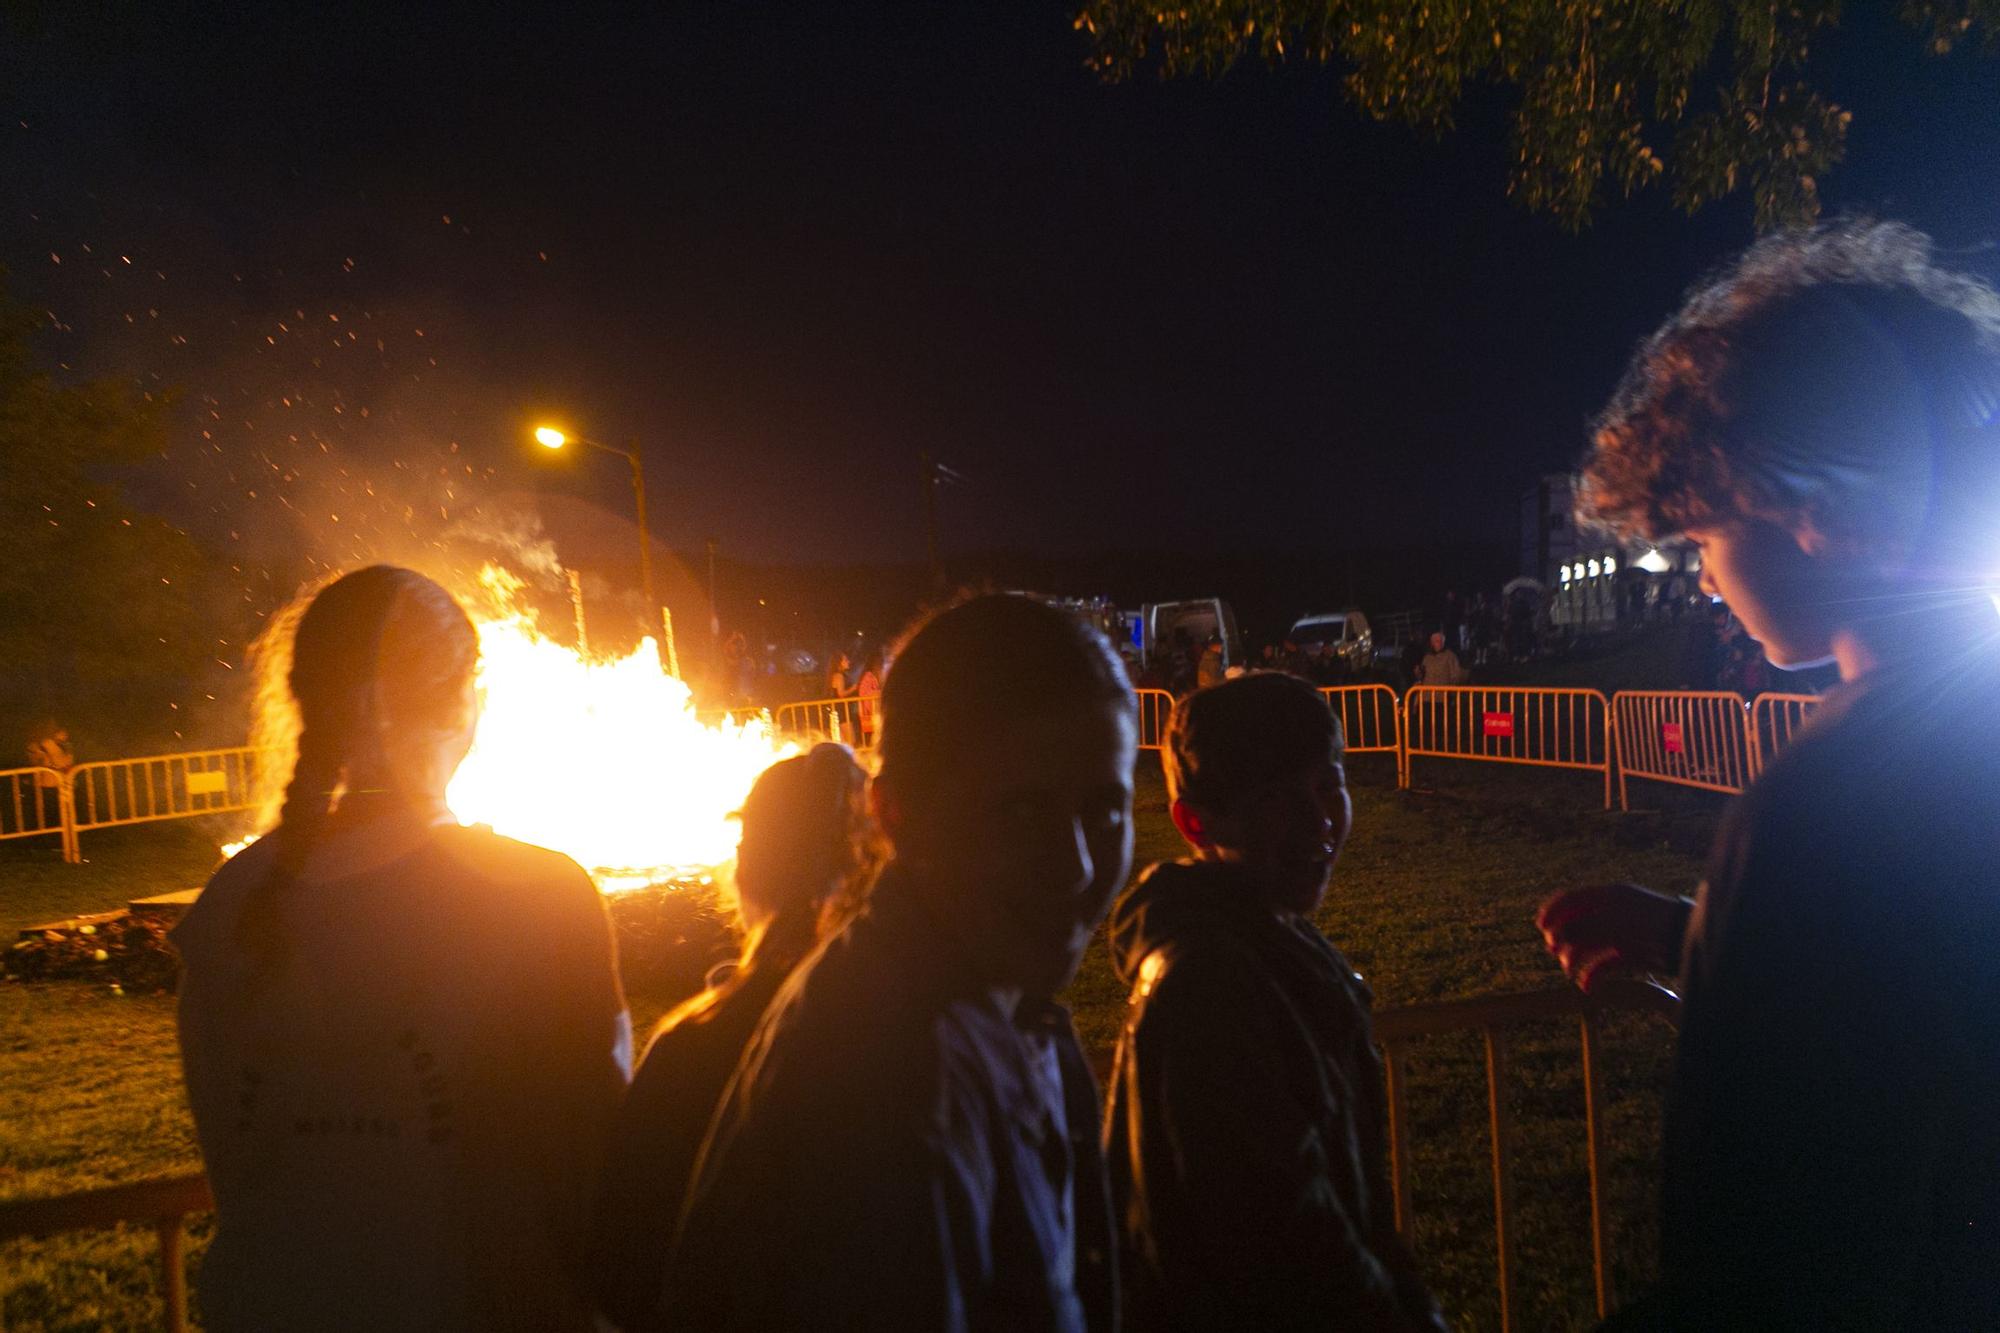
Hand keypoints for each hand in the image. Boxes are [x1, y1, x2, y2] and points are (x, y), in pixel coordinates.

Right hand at [1535, 883, 1691, 994]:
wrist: (1684, 941)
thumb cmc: (1649, 922)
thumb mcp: (1612, 921)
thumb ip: (1581, 926)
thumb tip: (1555, 934)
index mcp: (1607, 897)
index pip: (1572, 899)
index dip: (1553, 911)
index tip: (1540, 926)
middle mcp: (1610, 915)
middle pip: (1575, 925)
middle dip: (1562, 939)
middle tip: (1554, 951)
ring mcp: (1618, 936)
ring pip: (1586, 947)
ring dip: (1574, 959)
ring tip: (1570, 971)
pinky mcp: (1627, 956)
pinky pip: (1602, 966)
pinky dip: (1592, 976)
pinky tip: (1587, 987)